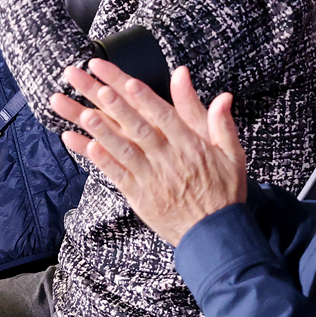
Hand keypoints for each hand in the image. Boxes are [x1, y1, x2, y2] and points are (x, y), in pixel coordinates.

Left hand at [52, 62, 247, 246]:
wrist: (215, 234)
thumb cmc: (224, 191)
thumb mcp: (232, 154)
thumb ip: (222, 123)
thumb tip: (223, 96)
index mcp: (190, 145)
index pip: (164, 116)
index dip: (144, 98)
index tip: (127, 82)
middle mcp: (169, 159)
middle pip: (139, 128)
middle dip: (116, 106)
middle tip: (96, 86)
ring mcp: (151, 178)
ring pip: (123, 149)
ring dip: (102, 131)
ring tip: (83, 113)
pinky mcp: (140, 196)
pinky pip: (117, 175)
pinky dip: (102, 161)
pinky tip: (86, 146)